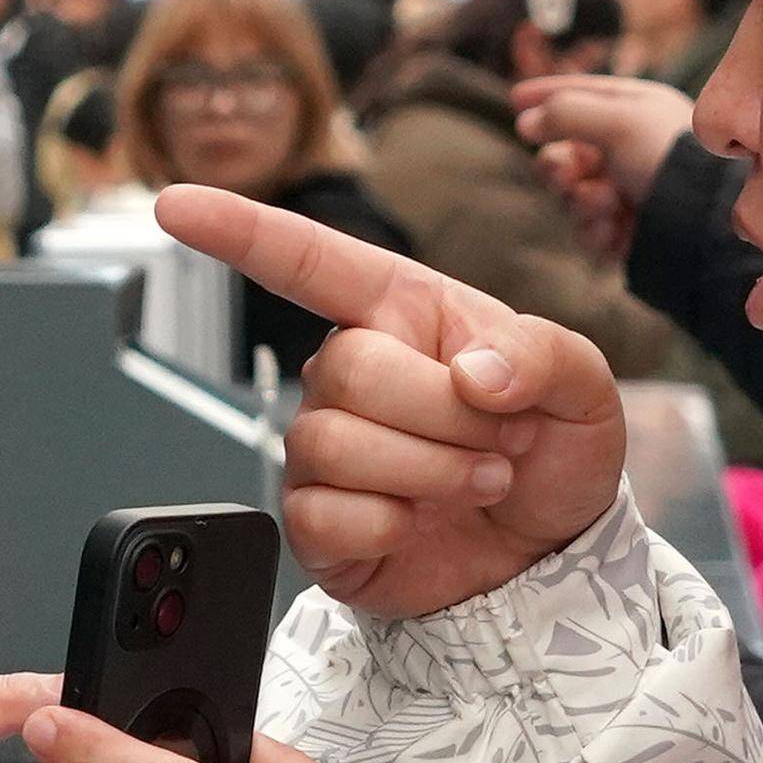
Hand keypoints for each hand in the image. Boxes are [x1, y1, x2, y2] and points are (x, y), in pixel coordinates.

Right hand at [154, 181, 623, 619]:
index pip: (310, 260)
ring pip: (333, 442)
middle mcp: (351, 373)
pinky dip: (390, 525)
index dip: (240, 230)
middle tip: (500, 442)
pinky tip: (420, 523)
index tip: (175, 204)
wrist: (550, 558)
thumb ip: (546, 354)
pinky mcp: (316, 522)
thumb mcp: (587, 390)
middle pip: (349, 368)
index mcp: (404, 315)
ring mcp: (327, 449)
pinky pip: (323, 515)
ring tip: (477, 482)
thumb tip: (474, 370)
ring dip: (430, 471)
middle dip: (445, 415)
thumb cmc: (554, 457)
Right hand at [511, 70, 691, 214]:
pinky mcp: (623, 233)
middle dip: (557, 167)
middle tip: (566, 173)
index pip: (582, 95)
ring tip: (609, 204)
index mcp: (635, 113)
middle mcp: (627, 151)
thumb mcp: (619, 121)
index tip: (515, 98)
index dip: (547, 95)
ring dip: (582, 201)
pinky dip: (594, 231)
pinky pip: (585, 231)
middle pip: (563, 153)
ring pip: (569, 197)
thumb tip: (524, 121)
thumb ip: (566, 113)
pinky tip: (615, 229)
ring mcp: (625, 193)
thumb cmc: (671, 161)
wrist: (705, 225)